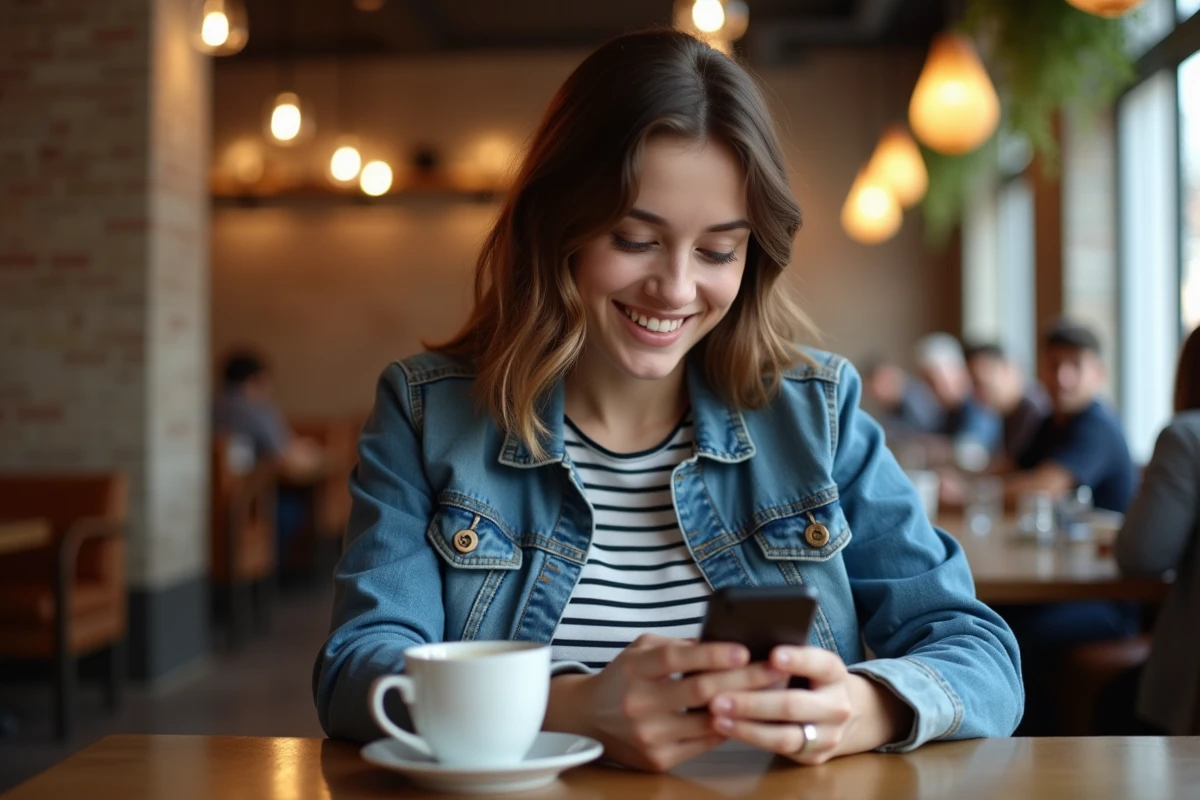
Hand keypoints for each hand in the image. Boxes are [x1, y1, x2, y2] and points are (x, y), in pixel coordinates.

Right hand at [545, 634, 784, 771]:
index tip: (744, 649)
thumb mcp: (641, 650)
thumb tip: (723, 644)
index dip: (712, 654)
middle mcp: (640, 702)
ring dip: (745, 706)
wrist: (587, 718)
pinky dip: (728, 727)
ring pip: (709, 720)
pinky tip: (748, 715)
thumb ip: (678, 645)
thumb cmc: (624, 677)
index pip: (677, 658)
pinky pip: (705, 742)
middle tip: (775, 669)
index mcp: (636, 668)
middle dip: (744, 678)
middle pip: (701, 691)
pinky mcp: (658, 759)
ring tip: (772, 692)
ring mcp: (650, 735)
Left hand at [708, 646, 911, 764]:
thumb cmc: (807, 677)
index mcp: (834, 673)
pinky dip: (749, 738)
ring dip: (746, 727)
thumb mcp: (805, 661)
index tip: (772, 655)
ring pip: (784, 735)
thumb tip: (737, 649)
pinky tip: (725, 728)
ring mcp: (829, 735)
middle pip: (793, 705)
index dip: (797, 659)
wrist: (838, 712)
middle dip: (753, 702)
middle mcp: (837, 706)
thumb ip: (780, 656)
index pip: (819, 664)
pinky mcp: (814, 756)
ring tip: (716, 716)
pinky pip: (778, 750)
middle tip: (718, 696)